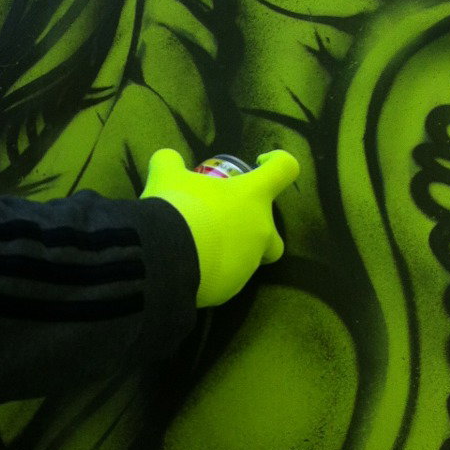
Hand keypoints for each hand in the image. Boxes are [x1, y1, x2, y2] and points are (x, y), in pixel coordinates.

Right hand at [141, 148, 299, 306]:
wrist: (165, 257)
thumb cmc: (177, 208)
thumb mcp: (166, 176)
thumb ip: (169, 162)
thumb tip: (167, 159)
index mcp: (253, 196)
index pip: (284, 169)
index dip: (277, 162)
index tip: (259, 164)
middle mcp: (260, 231)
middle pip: (274, 234)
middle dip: (253, 231)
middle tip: (222, 224)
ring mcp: (249, 264)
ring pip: (247, 259)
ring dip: (226, 251)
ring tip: (193, 248)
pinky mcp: (231, 289)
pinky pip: (225, 279)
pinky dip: (211, 273)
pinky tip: (187, 268)